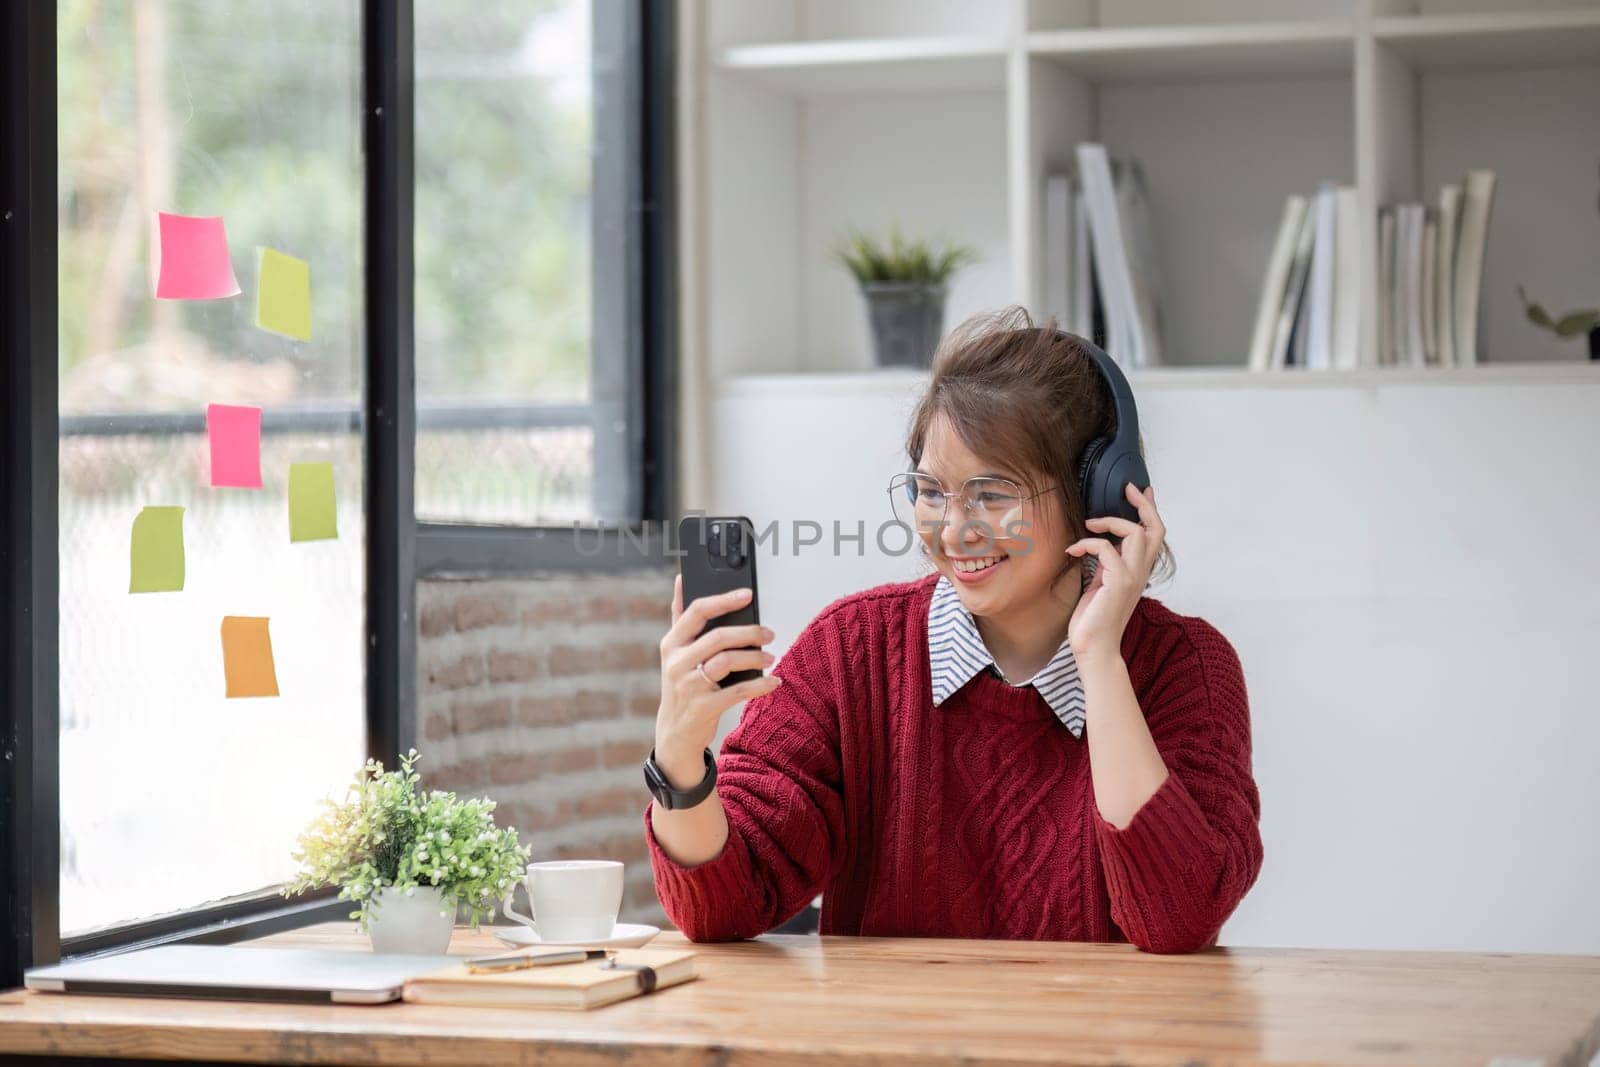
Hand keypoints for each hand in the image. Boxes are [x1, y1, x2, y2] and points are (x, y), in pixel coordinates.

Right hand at [654, 574, 781, 787]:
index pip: (697, 612)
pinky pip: (738, 691)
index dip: (724, 600)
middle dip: (749, 633)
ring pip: (728, 661)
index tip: (747, 595)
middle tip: (769, 633)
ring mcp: (689, 685)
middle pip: (718, 637)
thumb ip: (679, 617)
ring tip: (770, 658)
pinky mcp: (704, 707)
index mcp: (671, 643)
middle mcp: (677, 662)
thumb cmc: (681, 685)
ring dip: (755, 658)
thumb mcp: (674, 652)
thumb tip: (681, 580)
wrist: (675, 732)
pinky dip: (760, 685)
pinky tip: (773, 682)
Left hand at [1064, 483, 1165, 665]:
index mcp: (1137, 572)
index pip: (1153, 536)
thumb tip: (1100, 545)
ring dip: (1110, 521)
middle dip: (1143, 504)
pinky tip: (1073, 550)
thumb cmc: (1093, 621)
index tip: (1142, 492)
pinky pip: (1106, 548)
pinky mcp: (1117, 582)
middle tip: (1127, 488)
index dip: (1150, 511)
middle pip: (1155, 529)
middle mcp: (1140, 572)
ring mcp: (1131, 577)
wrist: (1093, 649)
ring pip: (1137, 532)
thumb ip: (1105, 565)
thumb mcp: (1100, 585)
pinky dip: (1087, 543)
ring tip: (1090, 524)